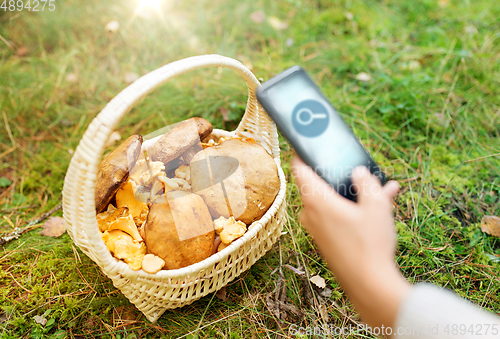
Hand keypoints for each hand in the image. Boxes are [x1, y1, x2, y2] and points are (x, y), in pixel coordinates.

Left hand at [291, 156, 410, 328]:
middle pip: (318, 185)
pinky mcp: (325, 240)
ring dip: (350, 193)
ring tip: (380, 188)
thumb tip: (359, 172)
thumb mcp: (376, 206)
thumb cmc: (370, 244)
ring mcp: (316, 229)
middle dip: (337, 175)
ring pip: (331, 201)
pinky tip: (378, 208)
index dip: (301, 153)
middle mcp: (311, 214)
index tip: (305, 143)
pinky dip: (351, 209)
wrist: (368, 284)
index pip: (299, 169)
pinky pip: (335, 217)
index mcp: (317, 201)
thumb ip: (367, 183)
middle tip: (353, 167)